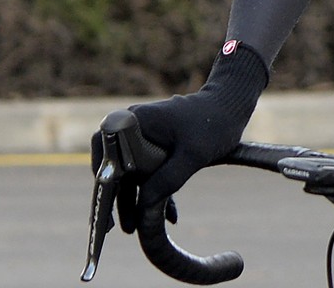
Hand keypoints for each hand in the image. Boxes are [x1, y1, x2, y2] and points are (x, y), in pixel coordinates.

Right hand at [90, 41, 269, 227]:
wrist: (230, 105)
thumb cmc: (213, 123)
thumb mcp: (193, 156)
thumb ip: (168, 179)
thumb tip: (143, 207)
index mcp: (135, 122)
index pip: (105, 152)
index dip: (103, 180)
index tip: (104, 205)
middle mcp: (133, 126)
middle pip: (116, 166)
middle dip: (119, 198)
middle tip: (119, 227)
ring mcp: (143, 134)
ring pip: (131, 171)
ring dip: (136, 198)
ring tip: (135, 227)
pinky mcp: (155, 143)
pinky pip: (147, 169)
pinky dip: (155, 188)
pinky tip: (169, 214)